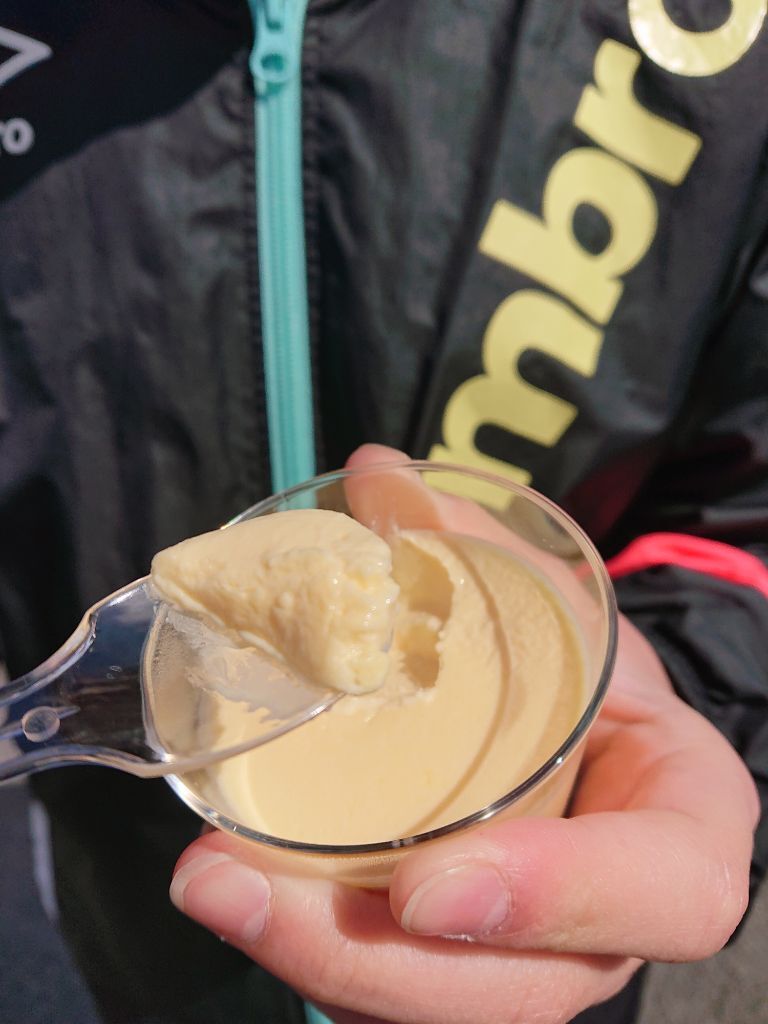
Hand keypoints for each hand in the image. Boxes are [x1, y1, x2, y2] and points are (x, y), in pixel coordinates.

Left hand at [168, 446, 758, 1023]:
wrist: (581, 740)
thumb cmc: (588, 676)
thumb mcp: (557, 607)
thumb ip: (475, 549)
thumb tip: (373, 471)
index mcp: (678, 830)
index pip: (664, 890)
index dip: (556, 897)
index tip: (426, 883)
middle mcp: (606, 926)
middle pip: (517, 993)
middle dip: (371, 958)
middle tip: (234, 886)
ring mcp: (531, 962)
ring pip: (434, 1007)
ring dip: (313, 958)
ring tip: (210, 884)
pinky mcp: (458, 969)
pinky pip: (388, 991)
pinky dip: (312, 950)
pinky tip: (237, 892)